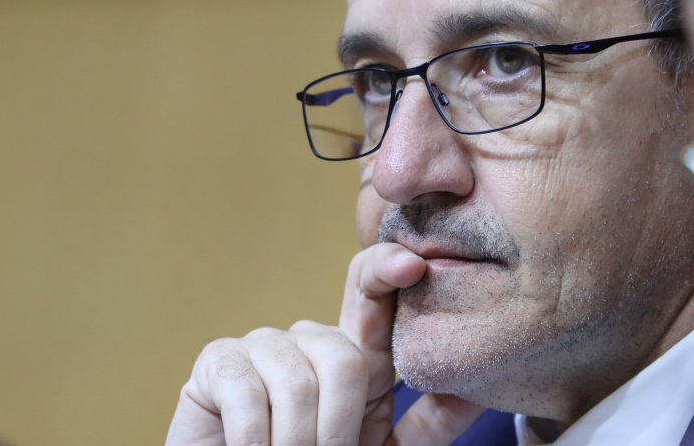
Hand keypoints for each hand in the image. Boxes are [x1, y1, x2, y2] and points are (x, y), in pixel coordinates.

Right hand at [165, 243, 484, 445]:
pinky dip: (256, 442)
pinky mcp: (218, 360)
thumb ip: (427, 423)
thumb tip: (475, 390)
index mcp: (353, 356)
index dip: (388, 270)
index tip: (413, 265)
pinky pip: (248, 393)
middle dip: (339, 429)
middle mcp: (309, 339)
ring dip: (297, 443)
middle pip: (345, 357)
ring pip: (299, 382)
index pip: (372, 294)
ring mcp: (262, 345)